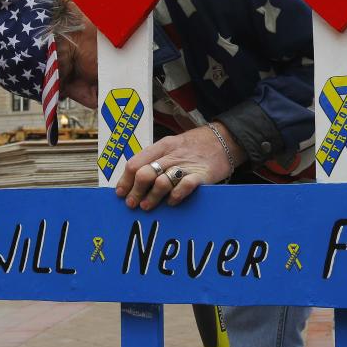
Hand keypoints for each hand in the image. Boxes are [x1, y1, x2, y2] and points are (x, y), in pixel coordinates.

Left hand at [114, 123, 243, 210]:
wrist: (225, 140)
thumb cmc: (195, 147)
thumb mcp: (172, 146)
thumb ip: (155, 159)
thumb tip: (135, 181)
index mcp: (161, 146)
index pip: (135, 163)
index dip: (125, 180)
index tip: (121, 193)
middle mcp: (171, 155)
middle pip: (144, 174)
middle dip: (135, 192)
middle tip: (133, 204)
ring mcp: (186, 165)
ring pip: (161, 182)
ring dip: (152, 197)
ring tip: (148, 206)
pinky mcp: (201, 175)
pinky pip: (184, 186)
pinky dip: (175, 196)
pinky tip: (172, 202)